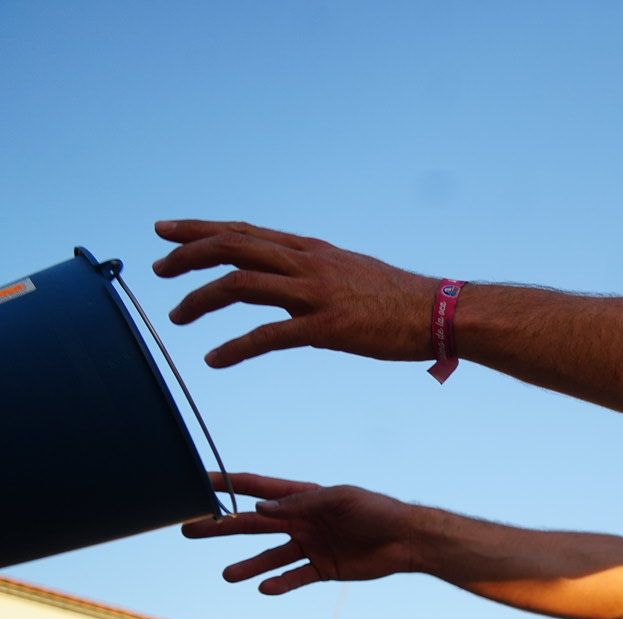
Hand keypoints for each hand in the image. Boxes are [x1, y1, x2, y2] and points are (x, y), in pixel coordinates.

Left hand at [152, 220, 439, 368]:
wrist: (440, 313)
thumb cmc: (401, 299)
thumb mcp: (352, 272)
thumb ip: (317, 273)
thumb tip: (292, 280)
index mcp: (311, 250)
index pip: (243, 231)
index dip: (199, 228)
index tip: (164, 231)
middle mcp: (307, 263)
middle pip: (230, 247)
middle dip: (186, 255)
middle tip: (158, 270)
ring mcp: (315, 293)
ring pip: (238, 284)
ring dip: (199, 299)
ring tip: (178, 317)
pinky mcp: (326, 327)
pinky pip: (267, 336)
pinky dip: (234, 348)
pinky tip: (215, 360)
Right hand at [181, 472, 422, 594]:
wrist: (407, 540)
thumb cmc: (377, 510)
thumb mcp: (339, 500)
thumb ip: (300, 503)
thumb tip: (257, 508)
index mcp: (303, 498)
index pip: (257, 489)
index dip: (227, 485)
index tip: (195, 481)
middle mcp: (301, 521)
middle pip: (252, 524)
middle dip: (221, 526)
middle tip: (188, 529)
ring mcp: (310, 545)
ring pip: (270, 555)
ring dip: (248, 565)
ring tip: (226, 574)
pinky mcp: (323, 568)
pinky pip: (294, 577)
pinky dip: (279, 583)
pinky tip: (263, 588)